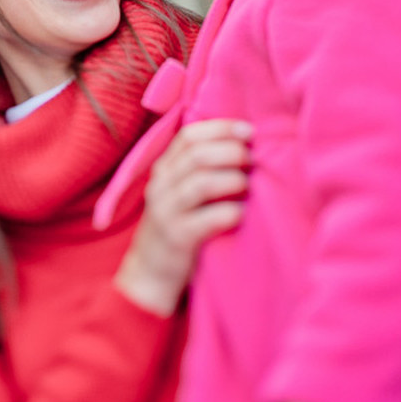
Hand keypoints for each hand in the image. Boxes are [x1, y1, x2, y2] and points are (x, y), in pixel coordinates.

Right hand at [115, 119, 250, 313]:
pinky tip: (240, 214)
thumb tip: (244, 144)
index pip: (189, 135)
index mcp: (163, 169)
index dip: (220, 128)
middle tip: (252, 160)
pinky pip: (208, 219)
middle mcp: (160, 185)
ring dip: (233, 179)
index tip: (248, 131)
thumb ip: (198, 168)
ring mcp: (166, 211)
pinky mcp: (177, 238)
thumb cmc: (176, 226)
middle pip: (198, 155)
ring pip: (202, 183)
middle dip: (231, 151)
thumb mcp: (178, 191)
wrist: (148, 273)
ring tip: (246, 185)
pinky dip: (230, 212)